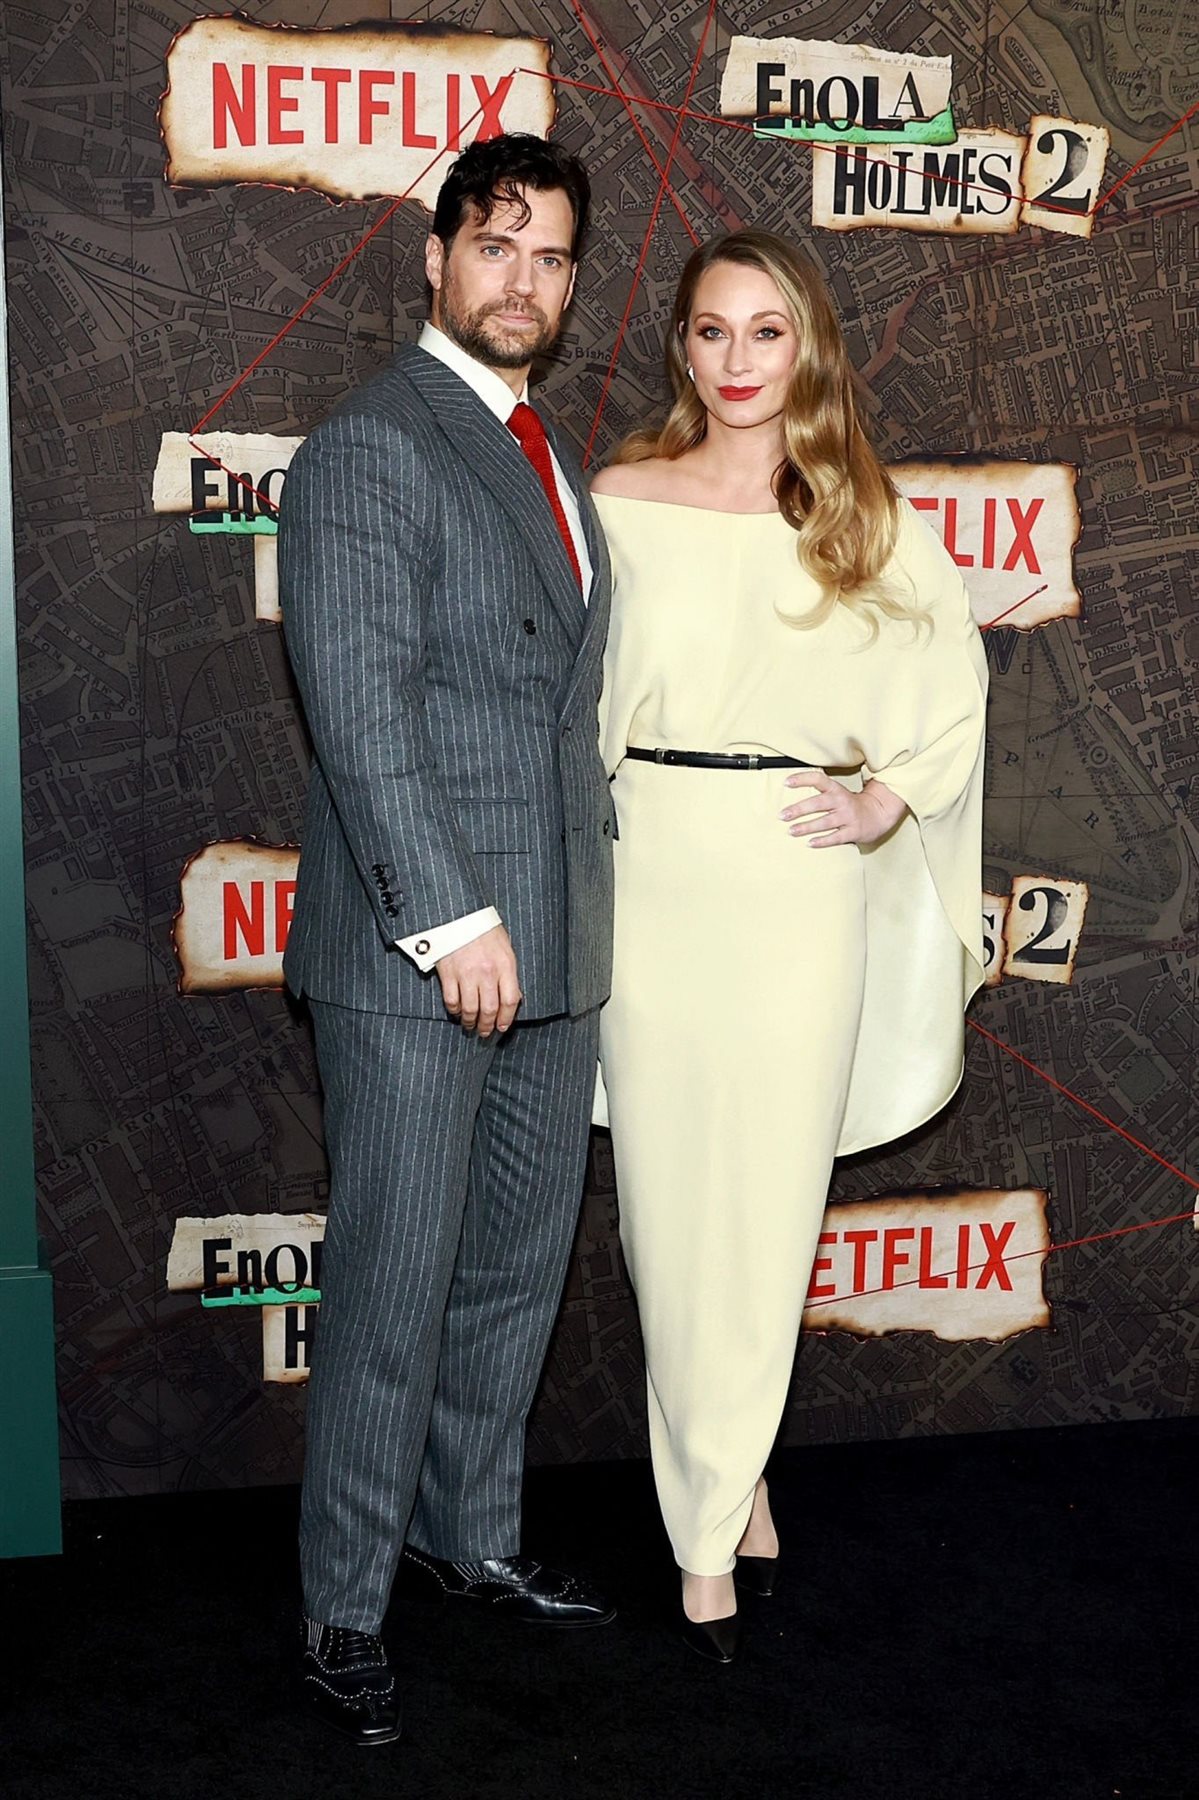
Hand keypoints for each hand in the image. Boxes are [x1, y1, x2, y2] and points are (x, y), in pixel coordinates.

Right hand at [436, 924, 521, 1036]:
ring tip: (470, 1025)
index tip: (502, 1026)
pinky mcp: (448, 973)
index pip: (510, 1001)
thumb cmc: (484, 929)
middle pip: (489, 1009)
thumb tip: (511, 997)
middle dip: (487, 1025)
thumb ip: (508, 972)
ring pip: (470, 1009)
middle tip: (485, 1032)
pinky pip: (452, 1001)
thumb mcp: (505, 947)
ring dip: (470, 1022)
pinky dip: (454, 1011)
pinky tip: (457, 1012)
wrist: (459, 914)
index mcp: (505, 964)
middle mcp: (487, 972)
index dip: (506, 1018)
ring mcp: (466, 974)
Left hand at [780, 770, 907, 847]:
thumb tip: (791, 789)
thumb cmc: (850, 804)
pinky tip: (810, 843)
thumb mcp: (837, 793)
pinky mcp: (853, 831)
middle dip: (799, 809)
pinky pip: (836, 837)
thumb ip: (820, 791)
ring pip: (825, 822)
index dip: (802, 779)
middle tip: (783, 815)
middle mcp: (842, 801)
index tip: (786, 782)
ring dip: (807, 827)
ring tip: (791, 831)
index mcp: (836, 789)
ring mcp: (848, 817)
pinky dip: (823, 841)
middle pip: (818, 803)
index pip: (818, 779)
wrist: (878, 814)